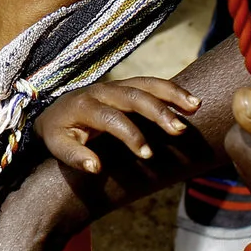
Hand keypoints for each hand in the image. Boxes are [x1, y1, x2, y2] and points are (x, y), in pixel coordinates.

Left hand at [39, 77, 200, 174]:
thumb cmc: (59, 132)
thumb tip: (95, 167)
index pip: (112, 118)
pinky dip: (172, 89)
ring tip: (195, 106)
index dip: (131, 135)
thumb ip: (74, 156)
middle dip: (158, 111)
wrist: (54, 111)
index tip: (148, 154)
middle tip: (179, 130)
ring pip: (146, 83)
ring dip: (172, 94)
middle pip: (133, 96)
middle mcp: (102, 90)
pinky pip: (151, 83)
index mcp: (84, 106)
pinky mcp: (126, 85)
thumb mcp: (57, 146)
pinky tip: (191, 100)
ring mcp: (115, 85)